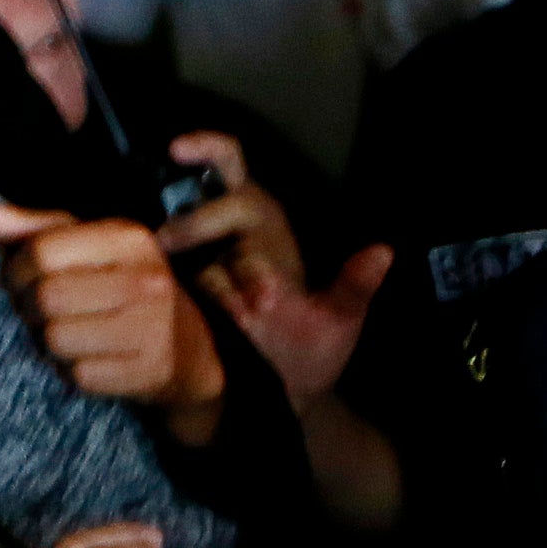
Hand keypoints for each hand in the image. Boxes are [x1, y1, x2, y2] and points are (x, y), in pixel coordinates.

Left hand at [0, 186, 224, 443]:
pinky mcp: (150, 371)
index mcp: (128, 238)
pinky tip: (93, 360)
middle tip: (50, 314)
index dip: (17, 273)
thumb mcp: (79, 245)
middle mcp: (147, 279)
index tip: (27, 282)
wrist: (190, 350)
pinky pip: (79, 375)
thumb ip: (16, 225)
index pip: (40, 252)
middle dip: (33, 312)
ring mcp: (153, 328)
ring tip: (72, 336)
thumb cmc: (117, 287)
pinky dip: (75, 372)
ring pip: (57, 340)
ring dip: (52, 344)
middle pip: (44, 299)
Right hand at [161, 131, 388, 408]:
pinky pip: (162, 286)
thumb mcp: (339, 323)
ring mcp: (198, 272)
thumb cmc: (312, 353)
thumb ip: (355, 287)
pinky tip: (181, 308)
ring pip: (183, 250)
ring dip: (200, 273)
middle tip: (216, 271)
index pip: (237, 180)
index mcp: (268, 235)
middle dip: (202, 227)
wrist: (283, 399)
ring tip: (227, 311)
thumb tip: (384, 252)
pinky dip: (170, 293)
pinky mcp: (179, 302)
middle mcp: (228, 245)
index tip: (179, 148)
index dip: (209, 150)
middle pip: (208, 210)